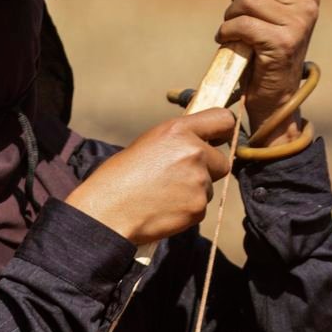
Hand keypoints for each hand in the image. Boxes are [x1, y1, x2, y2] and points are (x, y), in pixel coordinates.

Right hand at [65, 109, 237, 245]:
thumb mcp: (148, 143)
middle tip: (180, 177)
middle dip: (208, 169)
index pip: (223, 120)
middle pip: (222, 161)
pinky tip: (164, 208)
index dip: (223, 131)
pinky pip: (201, 207)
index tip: (220, 139)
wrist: (107, 211)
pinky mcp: (198, 208)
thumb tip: (200, 143)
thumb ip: (179, 141)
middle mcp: (194, 152)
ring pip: (209, 186)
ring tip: (163, 194)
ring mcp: (199, 182)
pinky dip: (187, 209)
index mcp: (178, 130)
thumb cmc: (119, 177)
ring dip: (194, 191)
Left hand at [217, 0, 320, 146]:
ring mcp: (298, 26)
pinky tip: (229, 42)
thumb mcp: (272, 8)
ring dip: (231, 17)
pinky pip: (243, 24)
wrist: (274, 96)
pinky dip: (227, 33)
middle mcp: (308, 7)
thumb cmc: (268, 49)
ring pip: (248, 0)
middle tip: (236, 18)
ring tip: (233, 33)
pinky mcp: (282, 44)